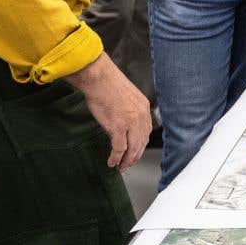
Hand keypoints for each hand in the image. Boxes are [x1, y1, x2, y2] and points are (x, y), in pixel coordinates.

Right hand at [65, 53, 152, 169]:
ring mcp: (130, 122)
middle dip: (135, 156)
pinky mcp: (118, 127)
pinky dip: (116, 158)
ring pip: (132, 148)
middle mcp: (141, 116)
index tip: (136, 151)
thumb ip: (129, 110)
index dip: (141, 144)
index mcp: (144, 107)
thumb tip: (124, 124)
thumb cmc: (107, 84)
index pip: (146, 131)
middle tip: (128, 163)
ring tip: (121, 166)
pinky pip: (119, 148)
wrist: (99, 78)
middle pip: (141, 142)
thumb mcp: (127, 97)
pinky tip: (112, 162)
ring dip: (126, 160)